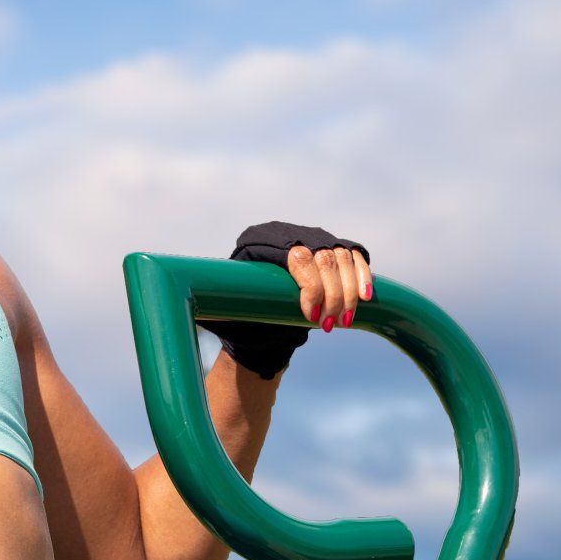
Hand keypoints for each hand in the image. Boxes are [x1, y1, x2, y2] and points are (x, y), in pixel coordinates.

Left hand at [200, 221, 373, 378]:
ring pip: (341, 258)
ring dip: (348, 293)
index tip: (311, 316)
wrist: (259, 309)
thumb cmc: (238, 311)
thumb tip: (195, 303)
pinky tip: (365, 300)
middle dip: (331, 295)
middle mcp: (289, 233)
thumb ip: (215, 305)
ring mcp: (313, 237)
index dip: (310, 286)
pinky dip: (363, 277)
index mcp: (258, 241)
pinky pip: (355, 257)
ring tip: (343, 322)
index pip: (296, 256)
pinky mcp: (333, 248)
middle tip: (328, 327)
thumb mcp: (223, 307)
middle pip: (322, 258)